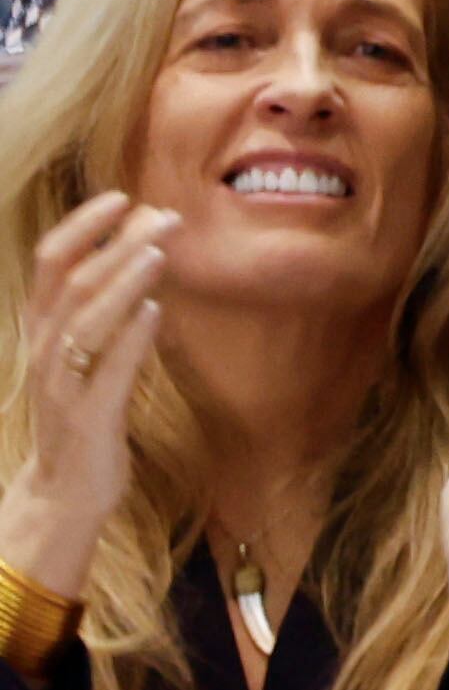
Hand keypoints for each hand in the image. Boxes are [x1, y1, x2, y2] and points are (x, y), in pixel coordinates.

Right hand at [0, 194, 174, 596]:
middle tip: (163, 215)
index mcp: (44, 332)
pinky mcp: (87, 417)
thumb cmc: (83, 415)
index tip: (121, 197)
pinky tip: (155, 312)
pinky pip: (106, 371)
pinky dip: (130, 339)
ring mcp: (63, 385)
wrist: (63, 492)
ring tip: (158, 252)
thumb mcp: (89, 356)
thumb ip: (108, 311)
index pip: (51, 264)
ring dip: (122, 282)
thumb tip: (144, 259)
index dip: (82, 227)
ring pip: (84, 321)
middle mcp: (46, 352)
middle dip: (115, 244)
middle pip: (71, 283)